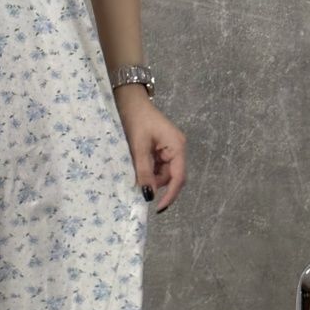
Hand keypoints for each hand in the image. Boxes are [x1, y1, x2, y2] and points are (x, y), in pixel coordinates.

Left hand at [114, 84, 186, 213]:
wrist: (130, 101)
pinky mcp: (163, 148)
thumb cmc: (136, 120)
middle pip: (172, 176)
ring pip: (164, 172)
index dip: (170, 194)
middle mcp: (178, 149)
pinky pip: (158, 166)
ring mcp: (171, 149)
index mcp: (177, 146)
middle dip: (157, 183)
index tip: (158, 208)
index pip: (178, 177)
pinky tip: (138, 165)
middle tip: (139, 186)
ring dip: (151, 176)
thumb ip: (144, 170)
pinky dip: (149, 169)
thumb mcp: (139, 146)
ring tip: (135, 169)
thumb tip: (148, 194)